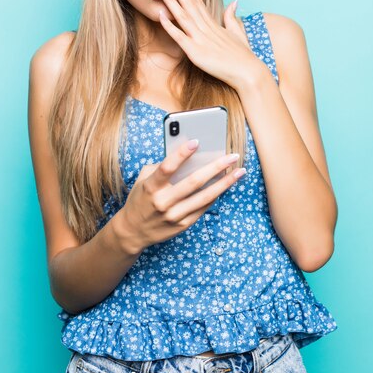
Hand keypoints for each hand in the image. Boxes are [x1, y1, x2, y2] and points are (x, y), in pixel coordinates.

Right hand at [118, 139, 245, 252]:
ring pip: (205, 197)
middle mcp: (163, 202)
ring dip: (225, 183)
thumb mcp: (143, 180)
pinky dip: (216, 195)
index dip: (182, 154)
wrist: (133, 231)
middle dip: (216, 167)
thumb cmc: (140, 199)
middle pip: (194, 182)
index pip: (167, 167)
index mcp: (151, 187)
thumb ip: (160, 167)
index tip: (197, 141)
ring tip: (239, 171)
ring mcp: (174, 215)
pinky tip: (226, 185)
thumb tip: (186, 156)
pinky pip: (204, 208)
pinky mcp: (183, 225)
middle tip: (232, 156)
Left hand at [157, 0, 263, 88]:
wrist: (248, 73)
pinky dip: (169, 26)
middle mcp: (206, 28)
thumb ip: (232, 17)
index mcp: (214, 24)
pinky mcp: (196, 52)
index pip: (198, 0)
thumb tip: (234, 1)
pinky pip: (179, 37)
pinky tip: (160, 15)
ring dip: (171, 0)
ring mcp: (200, 39)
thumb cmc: (244, 57)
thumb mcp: (239, 33)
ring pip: (182, 15)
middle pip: (189, 3)